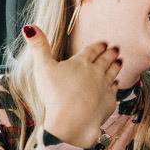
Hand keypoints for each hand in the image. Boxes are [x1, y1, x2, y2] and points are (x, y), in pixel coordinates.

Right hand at [23, 24, 121, 147]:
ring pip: (113, 72)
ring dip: (117, 66)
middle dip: (111, 53)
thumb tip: (30, 27)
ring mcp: (105, 86)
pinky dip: (115, 85)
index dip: (98, 45)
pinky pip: (114, 90)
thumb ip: (39, 47)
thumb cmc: (55, 95)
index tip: (104, 43)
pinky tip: (115, 84)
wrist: (71, 122)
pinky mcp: (110, 101)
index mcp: (81, 63)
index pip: (93, 50)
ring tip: (119, 62)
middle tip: (115, 49)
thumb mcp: (42, 68)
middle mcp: (97, 72)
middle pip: (106, 59)